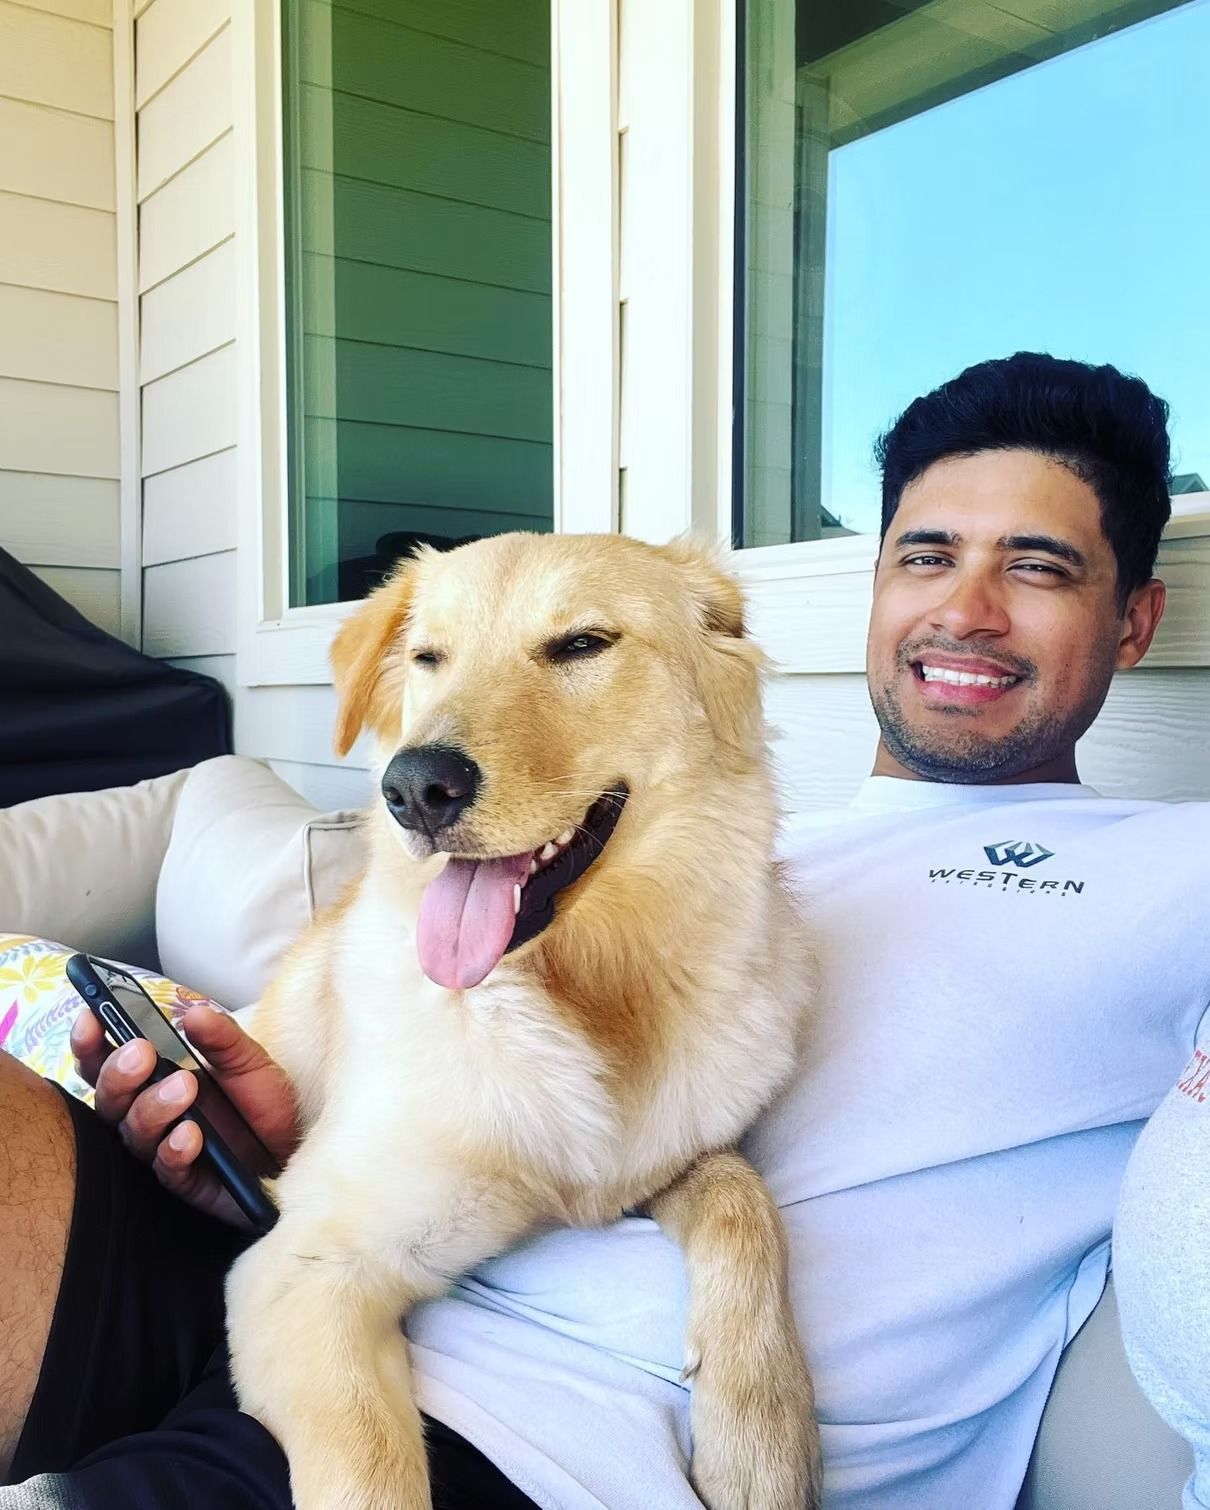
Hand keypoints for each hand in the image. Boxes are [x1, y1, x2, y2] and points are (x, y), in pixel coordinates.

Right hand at [71, 1003, 298, 1227]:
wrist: (294, 1148)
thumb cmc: (261, 1102)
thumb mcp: (247, 1060)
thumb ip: (221, 1037)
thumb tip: (194, 1014)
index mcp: (152, 1080)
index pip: (105, 1063)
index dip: (91, 1043)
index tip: (90, 1018)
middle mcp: (148, 1115)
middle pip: (110, 1099)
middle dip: (119, 1074)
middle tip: (142, 1053)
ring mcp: (162, 1149)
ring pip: (134, 1132)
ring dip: (154, 1107)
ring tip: (184, 1086)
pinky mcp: (185, 1182)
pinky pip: (168, 1168)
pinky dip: (176, 1149)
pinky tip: (191, 1134)